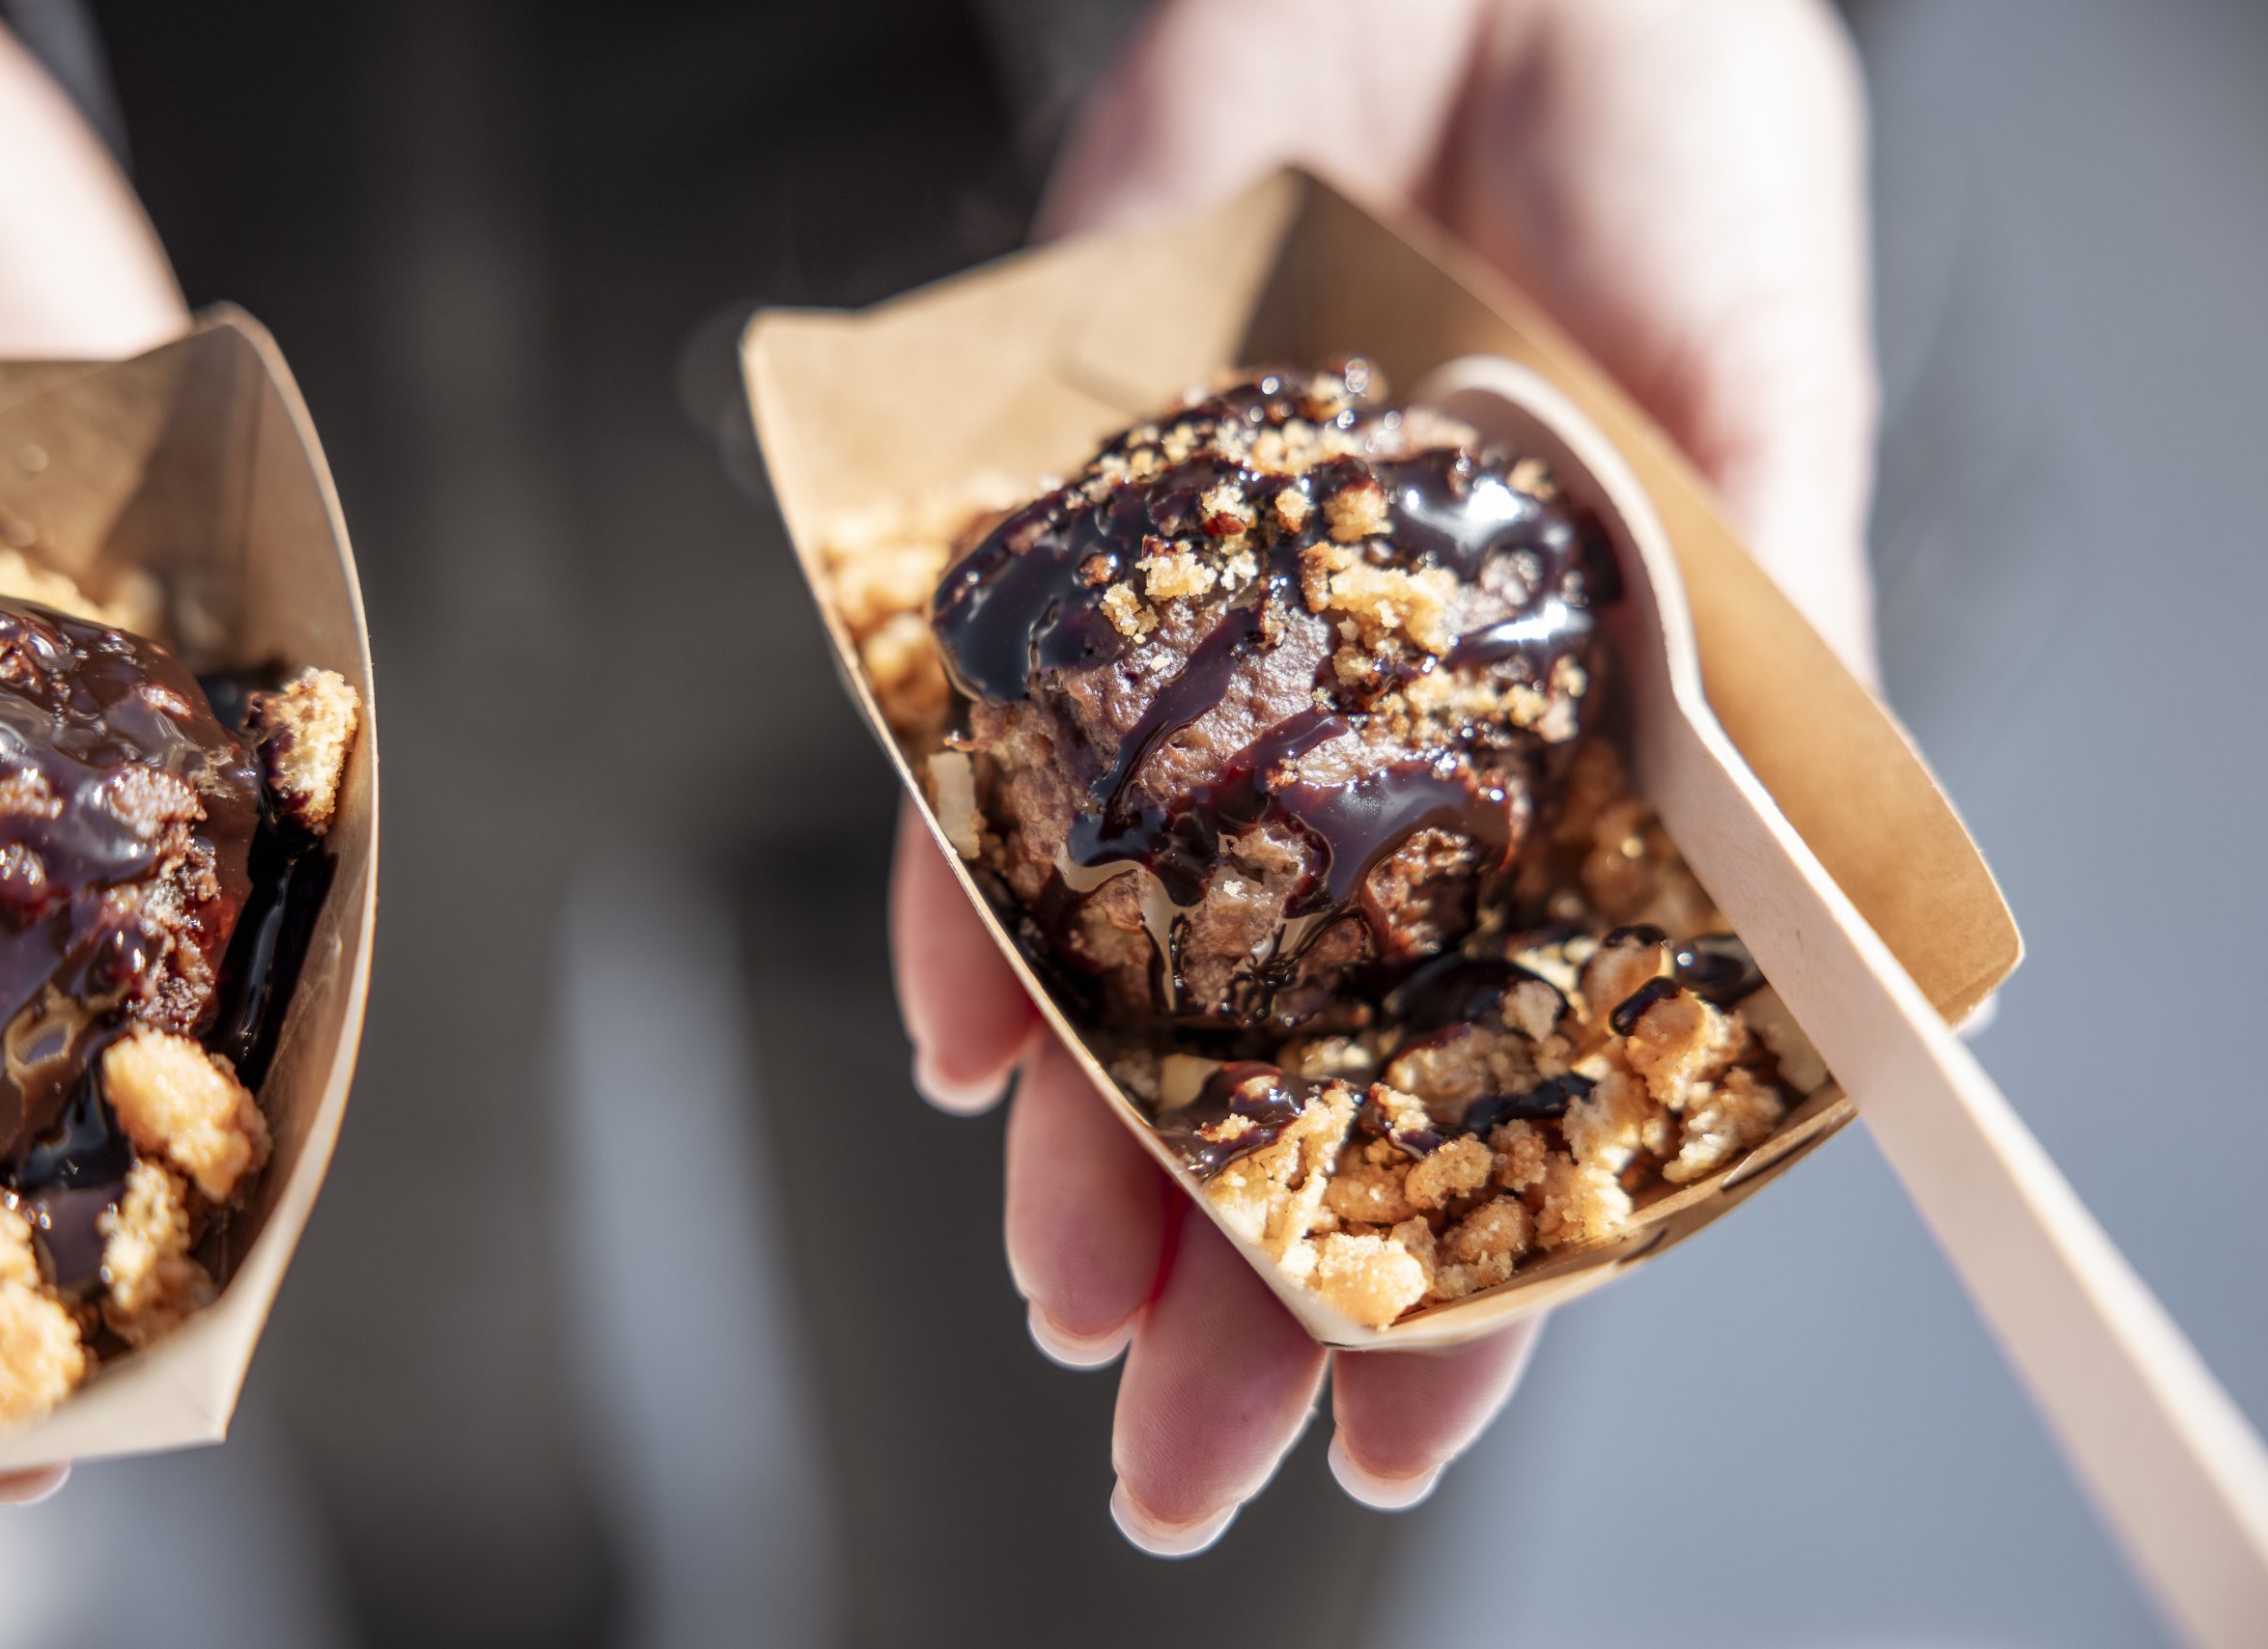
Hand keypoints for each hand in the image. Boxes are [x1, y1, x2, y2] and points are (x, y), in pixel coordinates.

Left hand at [893, 0, 1873, 1554]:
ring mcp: (1195, 667)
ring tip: (1078, 1304)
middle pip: (1280, 1049)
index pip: (1496, 1066)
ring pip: (1119, 945)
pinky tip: (968, 1051)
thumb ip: (1753, 683)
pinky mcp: (1055, 556)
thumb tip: (1772, 947)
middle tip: (1187, 1452)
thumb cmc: (1663, 162)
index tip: (1405, 1434)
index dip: (1459, 1260)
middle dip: (1234, 1257)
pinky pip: (981, 754)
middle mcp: (1350, 747)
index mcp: (1543, 766)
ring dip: (1092, 1133)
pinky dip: (964, 894)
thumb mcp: (1757, 441)